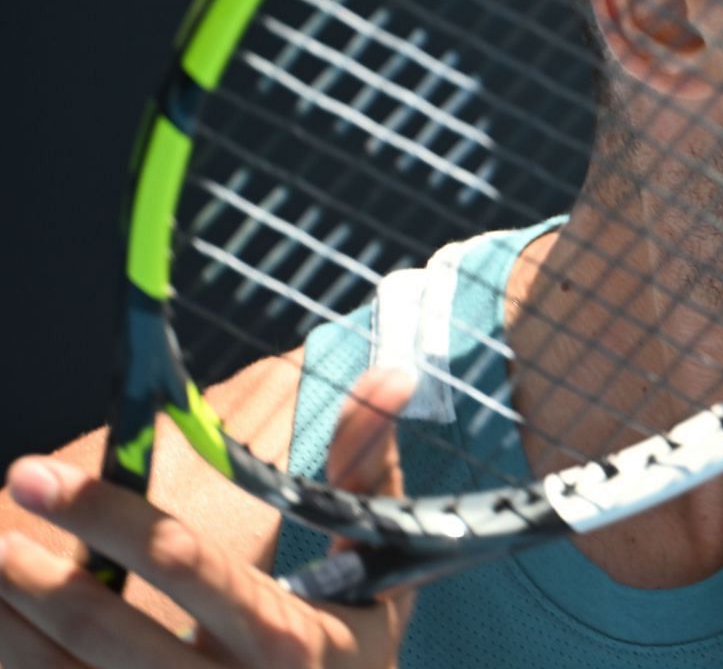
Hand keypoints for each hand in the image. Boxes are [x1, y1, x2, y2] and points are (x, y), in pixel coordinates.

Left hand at [0, 368, 415, 667]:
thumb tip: (389, 375)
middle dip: (30, 574)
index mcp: (285, 637)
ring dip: (10, 626)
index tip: (36, 473)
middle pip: (105, 628)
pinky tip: (2, 627)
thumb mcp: (381, 566)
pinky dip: (21, 664)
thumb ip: (365, 469)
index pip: (181, 563)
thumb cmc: (358, 646)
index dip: (103, 515)